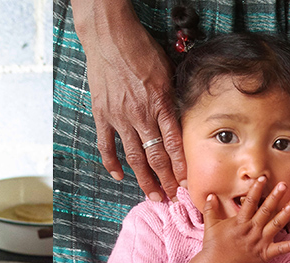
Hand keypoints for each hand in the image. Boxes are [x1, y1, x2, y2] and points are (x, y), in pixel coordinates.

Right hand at [72, 0, 184, 200]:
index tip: (187, 183)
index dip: (181, 166)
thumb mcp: (167, 71)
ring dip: (144, 179)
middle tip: (172, 197)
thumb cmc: (141, 50)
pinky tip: (119, 176)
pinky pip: (107, 145)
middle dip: (166, 179)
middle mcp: (141, 115)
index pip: (173, 144)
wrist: (111, 38)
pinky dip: (112, 163)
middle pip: (156, 156)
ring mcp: (120, 117)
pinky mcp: (102, 115)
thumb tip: (181, 117)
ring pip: (134, 156)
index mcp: (160, 104)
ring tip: (152, 195)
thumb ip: (172, 97)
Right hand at [200, 177, 289, 262]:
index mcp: (240, 222)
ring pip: (276, 225)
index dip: (256, 190)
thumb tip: (211, 195)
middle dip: (275, 196)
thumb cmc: (213, 247)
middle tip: (284, 184)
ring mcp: (259, 242)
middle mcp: (251, 230)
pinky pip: (280, 249)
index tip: (262, 178)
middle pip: (265, 210)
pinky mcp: (264, 254)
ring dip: (287, 213)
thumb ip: (210, 209)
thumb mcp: (210, 226)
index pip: (249, 203)